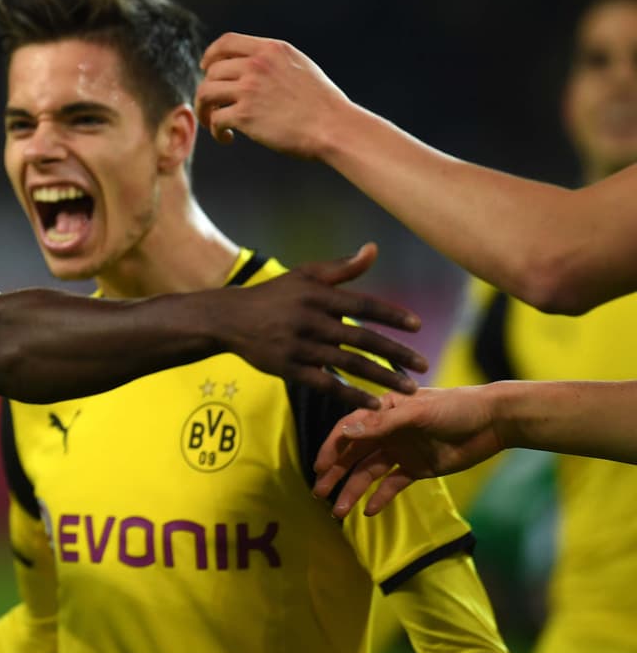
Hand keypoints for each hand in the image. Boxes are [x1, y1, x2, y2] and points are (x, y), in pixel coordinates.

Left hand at [195, 32, 351, 157]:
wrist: (332, 127)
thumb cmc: (321, 103)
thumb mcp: (299, 66)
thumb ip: (274, 61)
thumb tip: (251, 64)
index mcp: (271, 49)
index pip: (226, 42)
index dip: (211, 55)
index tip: (206, 68)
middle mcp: (257, 64)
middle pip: (212, 71)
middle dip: (208, 89)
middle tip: (213, 106)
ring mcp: (249, 89)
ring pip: (205, 93)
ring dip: (204, 109)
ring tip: (213, 123)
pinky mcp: (245, 115)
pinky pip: (215, 119)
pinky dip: (215, 130)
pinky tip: (227, 137)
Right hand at [215, 243, 425, 408]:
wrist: (229, 318)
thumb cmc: (273, 295)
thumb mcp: (304, 275)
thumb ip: (341, 268)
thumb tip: (373, 249)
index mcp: (318, 295)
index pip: (363, 304)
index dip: (391, 315)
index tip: (418, 327)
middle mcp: (310, 320)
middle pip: (362, 337)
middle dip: (396, 353)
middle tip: (424, 366)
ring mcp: (299, 346)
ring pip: (348, 364)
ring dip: (382, 377)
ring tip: (409, 389)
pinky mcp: (288, 368)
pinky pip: (325, 384)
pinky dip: (351, 394)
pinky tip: (374, 403)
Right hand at [311, 386, 504, 516]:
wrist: (494, 421)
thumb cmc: (455, 407)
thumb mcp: (417, 412)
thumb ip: (381, 424)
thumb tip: (345, 434)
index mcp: (383, 410)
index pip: (349, 429)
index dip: (332, 448)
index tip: (318, 468)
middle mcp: (387, 430)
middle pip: (354, 454)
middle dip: (335, 474)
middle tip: (318, 494)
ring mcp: (401, 450)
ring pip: (369, 473)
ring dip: (353, 490)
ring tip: (338, 512)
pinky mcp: (417, 468)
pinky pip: (392, 484)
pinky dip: (381, 497)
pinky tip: (369, 512)